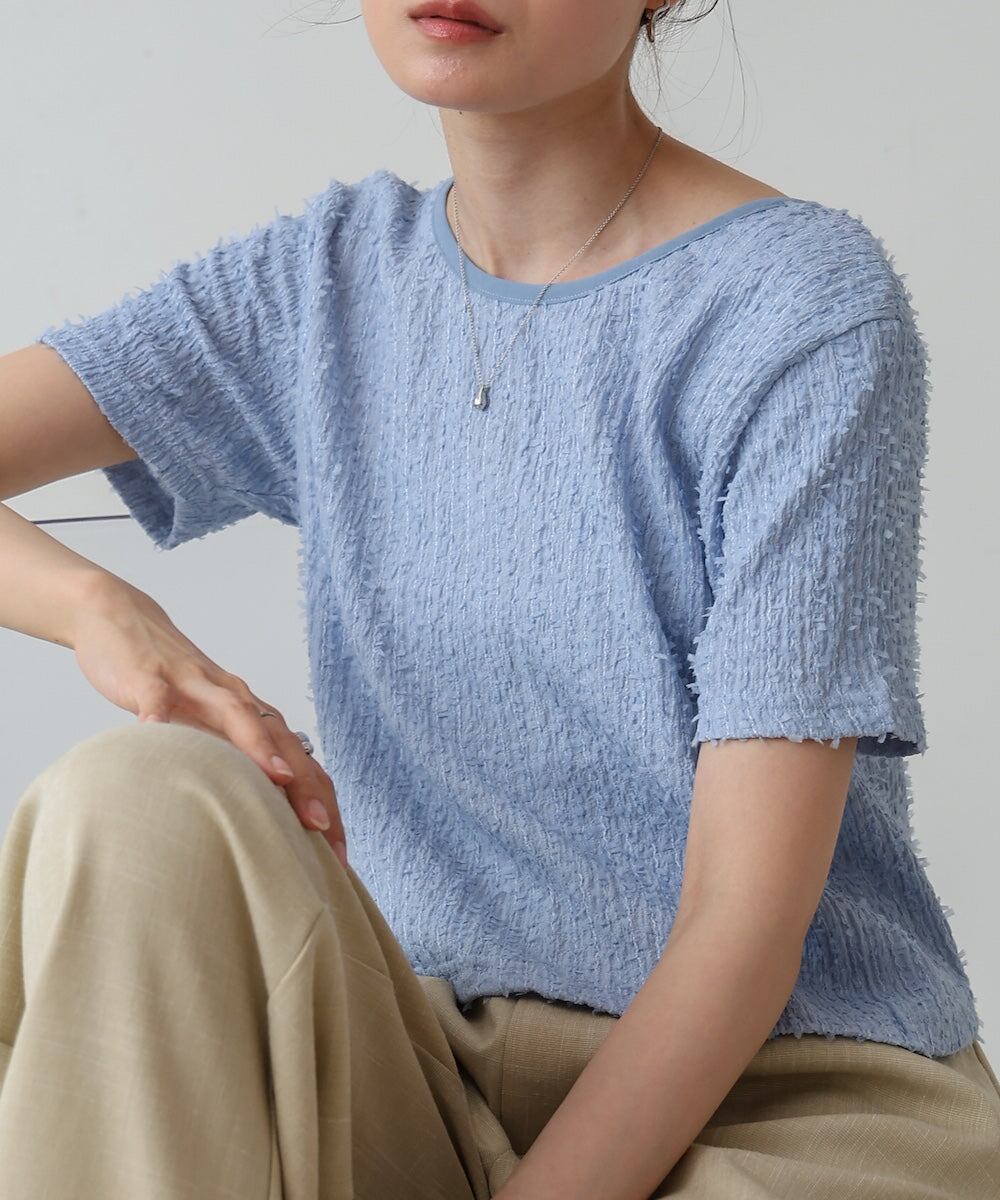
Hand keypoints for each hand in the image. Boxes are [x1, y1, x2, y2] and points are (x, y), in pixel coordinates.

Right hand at [70, 576, 347, 865]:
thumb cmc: (171, 687)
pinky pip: (157, 696)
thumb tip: (256, 825)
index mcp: (252, 716)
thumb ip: (231, 765)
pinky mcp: (150, 676)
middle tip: (322, 828)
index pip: (301, 763)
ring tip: (279, 779)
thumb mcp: (205, 729)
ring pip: (235, 713)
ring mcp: (194, 685)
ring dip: (259, 745)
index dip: (323, 804)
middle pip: (281, 741)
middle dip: (306, 786)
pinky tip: (155, 735)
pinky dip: (158, 715)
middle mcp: (234, 699)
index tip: (338, 853)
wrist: (122, 620)